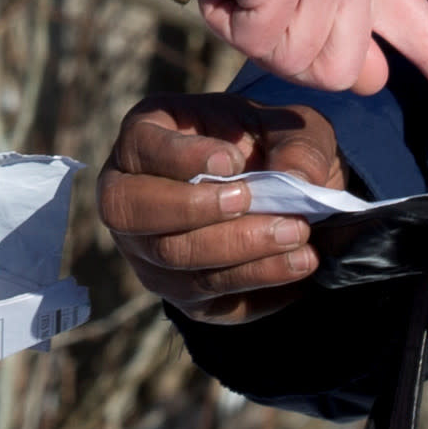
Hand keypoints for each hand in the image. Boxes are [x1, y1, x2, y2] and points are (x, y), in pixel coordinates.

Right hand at [98, 93, 352, 322]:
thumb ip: (297, 146)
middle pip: (131, 214)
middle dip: (196, 210)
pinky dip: (256, 284)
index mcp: (144, 139)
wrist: (275, 195)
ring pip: (173, 263)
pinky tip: (296, 266)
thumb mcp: (288, 128)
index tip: (231, 160)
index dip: (180, 157)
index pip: (139, 147)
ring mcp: (147, 253)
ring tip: (297, 236)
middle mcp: (129, 199)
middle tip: (252, 201)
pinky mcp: (179, 294)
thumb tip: (298, 179)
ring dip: (240, 252)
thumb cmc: (265, 147)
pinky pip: (207, 300)